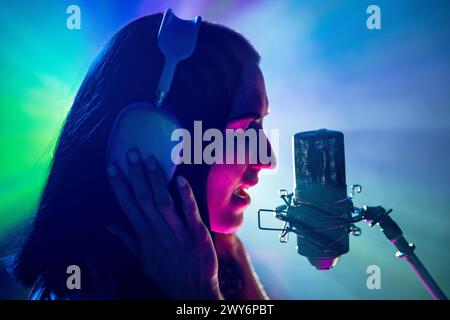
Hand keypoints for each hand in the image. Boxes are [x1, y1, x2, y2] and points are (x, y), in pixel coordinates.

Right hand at [106, 149, 222, 299]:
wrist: (192, 289)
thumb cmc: (167, 271)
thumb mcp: (142, 257)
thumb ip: (126, 237)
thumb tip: (107, 224)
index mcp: (144, 234)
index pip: (128, 205)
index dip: (120, 185)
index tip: (112, 166)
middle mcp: (157, 231)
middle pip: (143, 199)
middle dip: (135, 176)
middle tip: (131, 153)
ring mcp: (177, 232)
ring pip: (163, 202)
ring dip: (156, 181)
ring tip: (150, 160)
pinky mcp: (196, 233)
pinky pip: (189, 212)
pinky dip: (185, 196)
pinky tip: (180, 179)